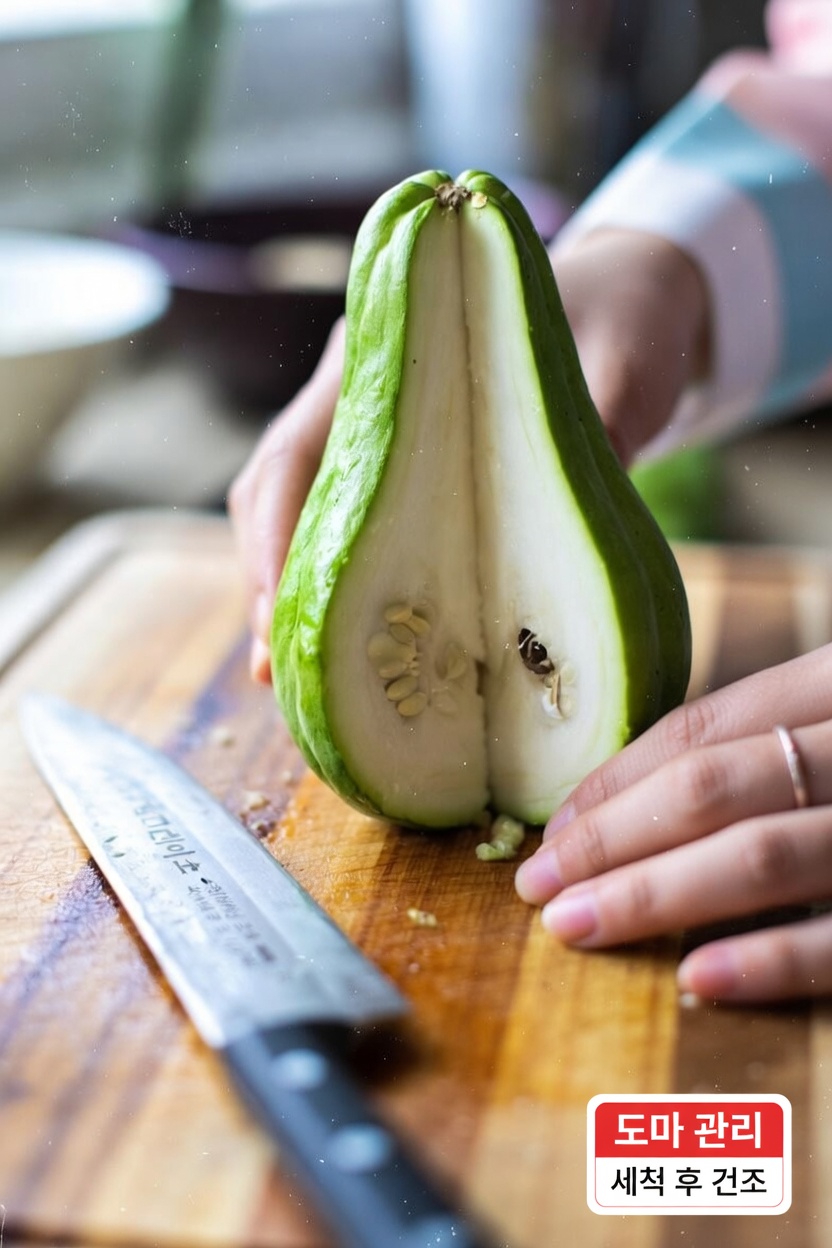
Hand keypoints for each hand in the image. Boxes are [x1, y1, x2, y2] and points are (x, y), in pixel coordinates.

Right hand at [229, 229, 707, 678]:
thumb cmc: (625, 313)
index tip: (280, 614)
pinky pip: (353, 527)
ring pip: (304, 514)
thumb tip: (566, 542)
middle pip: (279, 491)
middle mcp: (370, 390)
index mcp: (395, 349)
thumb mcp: (626, 364)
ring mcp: (382, 429)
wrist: (632, 295)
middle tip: (272, 671)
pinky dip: (342, 586)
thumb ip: (601, 436)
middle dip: (271, 582)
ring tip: (295, 680)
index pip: (297, 448)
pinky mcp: (408, 465)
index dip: (275, 534)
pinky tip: (349, 649)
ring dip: (297, 593)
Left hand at [514, 647, 831, 1002]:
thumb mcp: (826, 731)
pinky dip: (766, 960)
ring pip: (758, 854)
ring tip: (576, 926)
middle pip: (710, 789)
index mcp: (831, 687)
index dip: (613, 782)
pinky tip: (694, 979)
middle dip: (609, 840)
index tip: (549, 832)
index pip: (702, 730)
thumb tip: (626, 805)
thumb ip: (759, 752)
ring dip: (654, 895)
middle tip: (536, 886)